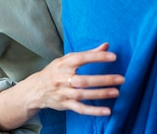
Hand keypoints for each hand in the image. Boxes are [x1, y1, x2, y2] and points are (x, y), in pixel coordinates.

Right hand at [0, 42, 123, 130]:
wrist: (36, 89)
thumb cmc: (55, 71)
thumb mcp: (67, 59)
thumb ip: (88, 53)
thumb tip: (106, 45)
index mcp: (64, 64)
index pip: (82, 58)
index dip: (97, 57)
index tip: (113, 57)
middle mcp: (63, 78)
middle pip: (84, 80)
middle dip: (103, 80)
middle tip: (120, 79)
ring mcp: (64, 93)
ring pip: (83, 95)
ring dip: (101, 94)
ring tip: (116, 92)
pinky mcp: (65, 105)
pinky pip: (81, 109)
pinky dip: (94, 111)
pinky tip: (107, 111)